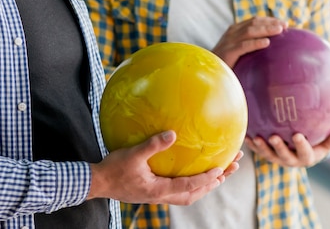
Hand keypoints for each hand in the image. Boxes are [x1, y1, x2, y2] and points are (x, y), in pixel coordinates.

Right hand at [88, 131, 241, 204]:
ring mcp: (158, 195)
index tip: (222, 168)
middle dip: (215, 181)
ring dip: (206, 184)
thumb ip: (153, 145)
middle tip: (232, 168)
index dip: (207, 178)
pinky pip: (179, 189)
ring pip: (189, 194)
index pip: (190, 186)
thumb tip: (172, 133)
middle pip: (196, 193)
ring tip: (221, 171)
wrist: (97, 183)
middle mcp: (162, 196)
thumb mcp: (132, 155)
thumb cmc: (113, 169)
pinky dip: (192, 182)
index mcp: (159, 190)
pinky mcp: (153, 191)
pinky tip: (193, 169)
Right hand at [212, 17, 287, 67]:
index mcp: (235, 30)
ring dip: (266, 29)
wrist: (208, 71)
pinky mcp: (228, 52)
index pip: (254, 20)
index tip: (284, 24)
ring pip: (250, 31)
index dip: (269, 20)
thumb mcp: (238, 50)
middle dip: (271, 23)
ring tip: (279, 31)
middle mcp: (232, 33)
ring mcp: (229, 42)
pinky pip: (244, 46)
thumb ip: (250, 46)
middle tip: (285, 26)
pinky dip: (256, 43)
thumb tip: (272, 47)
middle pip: (254, 23)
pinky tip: (267, 43)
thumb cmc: (226, 62)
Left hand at [245, 131, 329, 167]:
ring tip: (256, 138)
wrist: (301, 152)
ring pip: (268, 156)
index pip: (304, 152)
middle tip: (273, 137)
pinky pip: (258, 151)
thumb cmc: (315, 143)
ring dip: (261, 148)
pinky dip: (251, 146)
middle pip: (284, 156)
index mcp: (306, 158)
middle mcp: (291, 161)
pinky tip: (245, 137)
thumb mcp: (324, 144)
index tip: (297, 135)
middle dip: (278, 147)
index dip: (301, 145)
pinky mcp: (267, 156)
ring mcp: (278, 159)